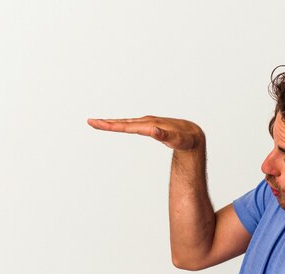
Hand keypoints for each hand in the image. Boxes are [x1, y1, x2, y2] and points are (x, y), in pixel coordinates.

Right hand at [87, 116, 204, 151]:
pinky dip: (122, 125)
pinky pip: (132, 125)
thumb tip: (153, 131)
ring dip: (112, 123)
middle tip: (91, 122)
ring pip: (127, 122)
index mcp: (150, 126)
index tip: (97, 123)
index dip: (112, 125)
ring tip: (98, 123)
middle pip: (124, 122)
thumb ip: (166, 136)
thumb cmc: (186, 139)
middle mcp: (147, 123)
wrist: (193, 135)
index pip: (127, 126)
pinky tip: (117, 125)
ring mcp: (148, 124)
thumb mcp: (178, 140)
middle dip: (107, 123)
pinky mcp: (150, 127)